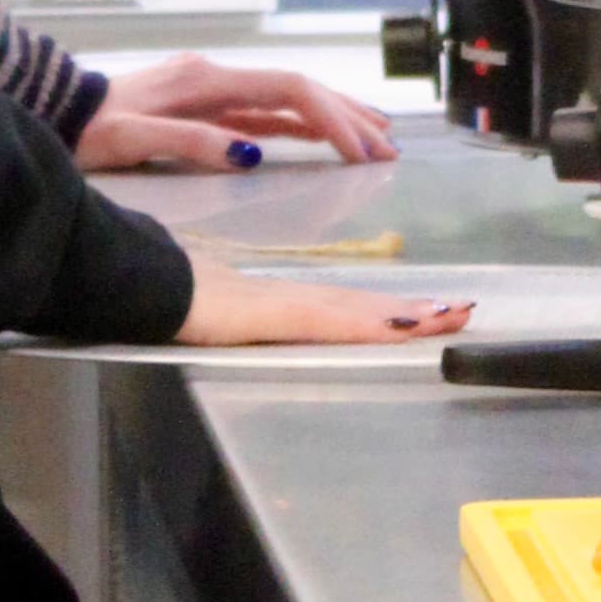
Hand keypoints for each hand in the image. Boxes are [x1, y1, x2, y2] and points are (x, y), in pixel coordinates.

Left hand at [75, 57, 399, 175]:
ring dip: (334, 118)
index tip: (362, 151)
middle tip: (388, 150)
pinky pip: (267, 113)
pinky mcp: (207, 106)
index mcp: (207, 80)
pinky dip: (303, 126)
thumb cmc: (88, 129)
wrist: (56, 111)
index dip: (333, 120)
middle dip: (348, 118)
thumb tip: (251, 152)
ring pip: (289, 100)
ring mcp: (214, 89)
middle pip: (300, 91)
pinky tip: (326, 139)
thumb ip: (192, 143)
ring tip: (375, 140)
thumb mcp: (134, 140)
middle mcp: (217, 77)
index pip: (290, 92)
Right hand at [177, 256, 470, 347]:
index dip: (388, 310)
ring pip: (357, 313)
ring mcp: (284, 306)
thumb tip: (244, 311)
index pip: (345, 308)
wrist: (138, 275)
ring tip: (449, 317)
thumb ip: (235, 310)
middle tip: (462, 313)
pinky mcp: (272, 315)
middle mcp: (291, 300)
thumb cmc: (166, 291)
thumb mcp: (211, 310)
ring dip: (404, 316)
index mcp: (280, 301)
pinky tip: (395, 326)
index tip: (431, 312)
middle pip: (362, 308)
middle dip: (414, 313)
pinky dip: (366, 325)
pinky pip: (329, 323)